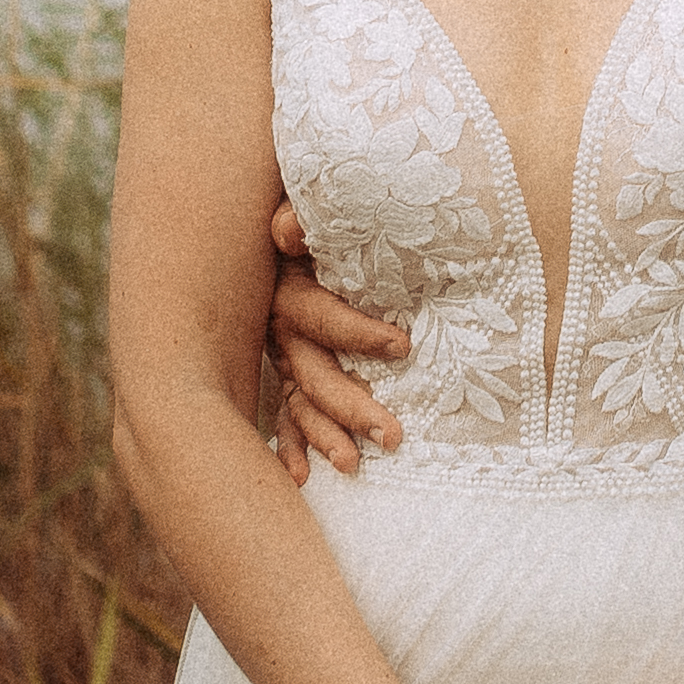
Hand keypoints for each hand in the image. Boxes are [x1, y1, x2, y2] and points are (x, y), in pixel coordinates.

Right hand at [265, 200, 409, 484]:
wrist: (281, 221)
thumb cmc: (318, 214)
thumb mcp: (310, 205)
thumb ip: (302, 214)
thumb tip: (288, 230)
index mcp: (288, 289)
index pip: (320, 317)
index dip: (358, 333)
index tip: (403, 347)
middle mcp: (281, 327)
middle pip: (312, 373)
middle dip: (350, 406)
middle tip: (393, 435)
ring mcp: (284, 352)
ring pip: (301, 400)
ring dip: (325, 435)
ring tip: (353, 465)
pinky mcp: (289, 367)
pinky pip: (287, 411)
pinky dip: (291, 444)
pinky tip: (300, 478)